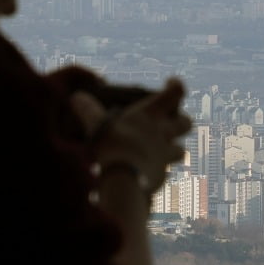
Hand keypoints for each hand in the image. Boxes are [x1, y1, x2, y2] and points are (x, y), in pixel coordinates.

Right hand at [70, 78, 192, 193]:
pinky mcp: (162, 176)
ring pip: (180, 149)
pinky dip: (158, 169)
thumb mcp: (95, 123)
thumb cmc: (111, 146)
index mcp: (151, 114)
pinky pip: (166, 170)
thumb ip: (88, 109)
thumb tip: (76, 97)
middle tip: (169, 122)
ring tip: (159, 149)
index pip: (176, 92)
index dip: (175, 86)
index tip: (170, 83)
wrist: (123, 181)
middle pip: (187, 123)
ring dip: (172, 148)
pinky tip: (145, 170)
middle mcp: (163, 133)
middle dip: (180, 121)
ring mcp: (165, 155)